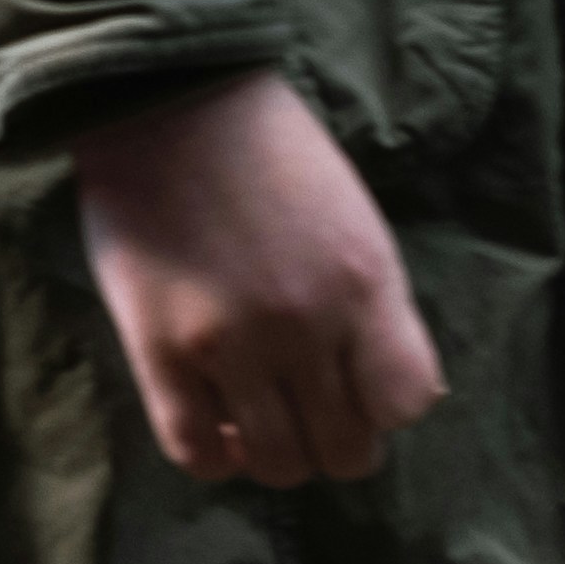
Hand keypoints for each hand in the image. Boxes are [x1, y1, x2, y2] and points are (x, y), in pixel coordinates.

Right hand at [72, 68, 444, 487]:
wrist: (167, 100)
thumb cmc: (271, 154)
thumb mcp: (356, 223)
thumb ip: (375, 308)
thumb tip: (389, 394)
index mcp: (366, 286)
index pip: (404, 404)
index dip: (384, 410)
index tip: (360, 390)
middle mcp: (307, 325)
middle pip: (344, 449)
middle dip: (334, 443)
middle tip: (310, 416)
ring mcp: (231, 343)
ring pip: (275, 463)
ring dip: (274, 455)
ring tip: (259, 421)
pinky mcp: (160, 350)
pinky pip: (194, 449)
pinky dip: (214, 457)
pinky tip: (217, 427)